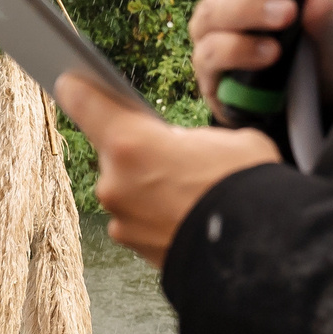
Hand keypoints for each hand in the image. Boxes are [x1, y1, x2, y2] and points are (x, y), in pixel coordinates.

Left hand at [54, 75, 277, 267]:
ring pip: (127, 188)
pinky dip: (155, 215)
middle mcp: (114, 182)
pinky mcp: (131, 246)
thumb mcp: (226, 140)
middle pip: (114, 151)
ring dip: (149, 186)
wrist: (258, 253)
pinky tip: (186, 214)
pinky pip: (138, 219)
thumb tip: (181, 147)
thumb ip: (188, 138)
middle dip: (141, 150)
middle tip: (178, 156)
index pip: (84, 102)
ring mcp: (120, 219)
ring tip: (191, 191)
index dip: (80, 88)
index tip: (73, 80)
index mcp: (131, 143)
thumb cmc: (247, 189)